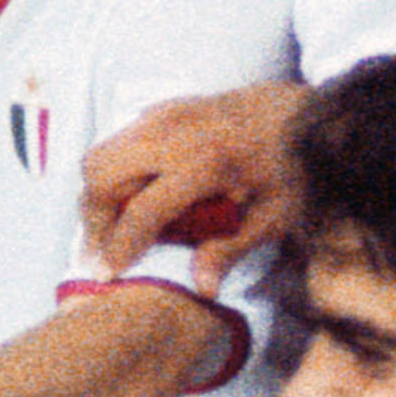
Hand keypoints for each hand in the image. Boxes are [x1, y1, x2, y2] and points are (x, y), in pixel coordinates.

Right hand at [81, 83, 309, 276]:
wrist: (302, 110)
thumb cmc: (293, 166)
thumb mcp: (273, 215)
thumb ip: (231, 250)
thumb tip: (202, 289)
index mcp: (205, 164)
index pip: (142, 210)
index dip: (120, 247)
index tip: (107, 275)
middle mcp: (175, 134)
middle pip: (102, 174)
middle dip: (93, 218)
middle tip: (100, 252)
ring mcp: (165, 114)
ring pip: (101, 152)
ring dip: (96, 193)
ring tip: (108, 229)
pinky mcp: (163, 107)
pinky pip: (118, 139)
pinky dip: (111, 170)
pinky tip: (128, 197)